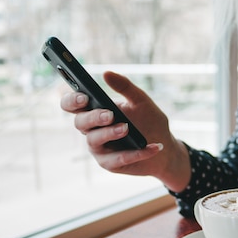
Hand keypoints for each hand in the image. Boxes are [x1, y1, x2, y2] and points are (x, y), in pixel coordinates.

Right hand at [60, 71, 190, 191]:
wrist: (165, 147)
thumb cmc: (149, 122)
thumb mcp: (141, 101)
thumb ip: (125, 87)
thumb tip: (106, 73)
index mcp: (95, 111)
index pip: (72, 105)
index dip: (72, 101)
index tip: (84, 96)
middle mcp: (92, 130)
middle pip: (80, 123)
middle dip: (93, 118)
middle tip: (110, 114)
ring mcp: (99, 148)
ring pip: (93, 141)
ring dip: (110, 133)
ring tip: (126, 128)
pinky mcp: (110, 164)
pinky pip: (118, 159)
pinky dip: (136, 153)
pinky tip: (151, 147)